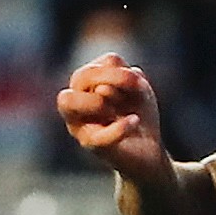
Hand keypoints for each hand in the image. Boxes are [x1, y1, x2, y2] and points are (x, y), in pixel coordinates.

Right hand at [55, 55, 168, 178]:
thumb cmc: (138, 113)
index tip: (139, 84)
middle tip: (129, 95)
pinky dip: (119, 127)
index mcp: (88, 83)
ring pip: (68, 101)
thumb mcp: (140, 90)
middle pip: (79, 76)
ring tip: (117, 111)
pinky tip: (134, 121)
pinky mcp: (88, 144)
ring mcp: (77, 123)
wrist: (148, 149)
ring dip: (99, 101)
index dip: (121, 71)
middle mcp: (76, 101)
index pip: (97, 65)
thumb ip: (127, 79)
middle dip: (110, 79)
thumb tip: (102, 88)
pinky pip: (95, 135)